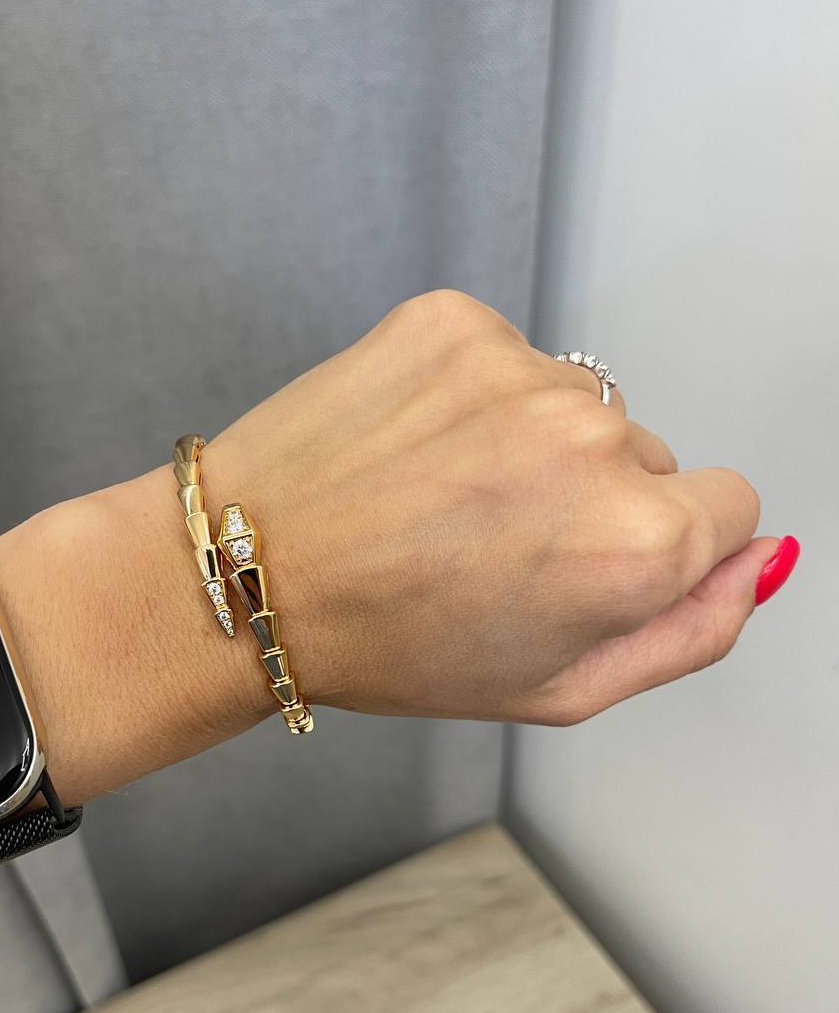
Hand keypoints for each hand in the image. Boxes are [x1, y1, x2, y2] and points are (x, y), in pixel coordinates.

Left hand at [202, 290, 787, 724]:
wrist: (252, 573)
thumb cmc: (396, 648)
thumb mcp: (561, 689)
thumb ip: (690, 630)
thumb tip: (761, 559)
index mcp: (635, 544)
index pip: (727, 508)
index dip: (658, 547)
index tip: (581, 565)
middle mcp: (593, 441)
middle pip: (650, 455)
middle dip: (591, 501)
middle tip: (491, 548)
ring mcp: (521, 371)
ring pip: (579, 405)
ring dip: (532, 447)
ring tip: (443, 499)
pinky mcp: (456, 323)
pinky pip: (512, 359)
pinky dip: (477, 400)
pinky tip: (418, 450)